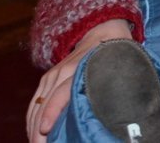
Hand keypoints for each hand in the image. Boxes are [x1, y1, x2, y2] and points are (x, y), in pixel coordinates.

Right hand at [26, 20, 131, 142]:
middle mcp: (62, 72)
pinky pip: (35, 102)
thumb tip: (128, 113)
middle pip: (45, 103)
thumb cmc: (116, 50)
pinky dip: (31, 120)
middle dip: (39, 129)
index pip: (61, 92)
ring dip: (33, 128)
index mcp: (82, 68)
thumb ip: (120, 86)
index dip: (52, 112)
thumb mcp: (122, 65)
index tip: (46, 129)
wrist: (100, 28)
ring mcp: (52, 75)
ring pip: (36, 105)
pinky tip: (33, 134)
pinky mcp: (47, 79)